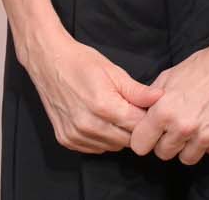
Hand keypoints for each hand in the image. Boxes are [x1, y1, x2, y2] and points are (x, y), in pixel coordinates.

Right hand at [17, 26, 163, 154]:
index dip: (146, 118)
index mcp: (104, 106)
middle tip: (128, 110)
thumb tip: (160, 99)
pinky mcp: (67, 139)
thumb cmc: (80, 62)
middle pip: (127, 140)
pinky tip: (97, 120)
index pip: (139, 126)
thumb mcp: (113, 72)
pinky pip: (95, 148)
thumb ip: (137, 91)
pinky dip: (101, 138)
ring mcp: (76, 134)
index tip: (146, 110)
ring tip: (111, 113)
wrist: (47, 61)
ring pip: (112, 146)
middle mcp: (89, 125)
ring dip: (117, 134)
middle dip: (133, 127)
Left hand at [127, 24, 208, 163]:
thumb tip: (141, 115)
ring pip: (186, 158)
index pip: (140, 144)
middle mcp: (183, 127)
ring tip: (194, 126)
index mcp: (164, 111)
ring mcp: (205, 136)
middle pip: (163, 154)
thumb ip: (151, 100)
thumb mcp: (167, 77)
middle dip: (166, 142)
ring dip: (188, 146)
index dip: (144, 139)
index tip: (150, 135)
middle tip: (175, 127)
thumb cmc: (201, 67)